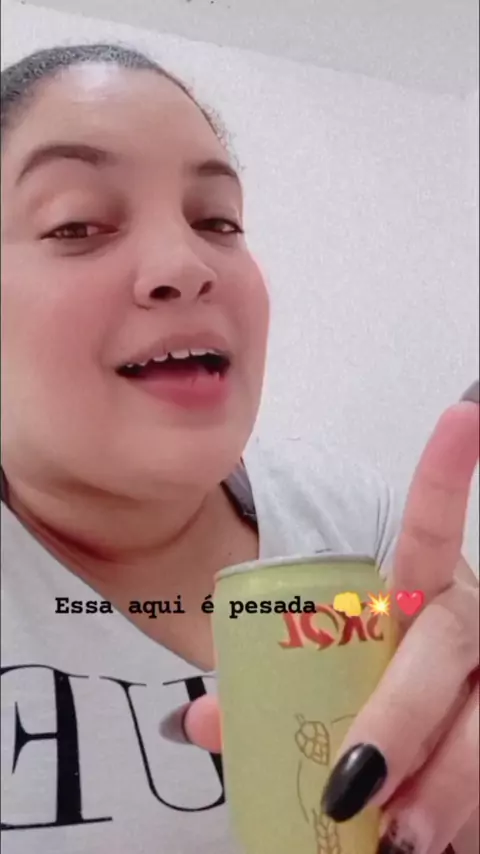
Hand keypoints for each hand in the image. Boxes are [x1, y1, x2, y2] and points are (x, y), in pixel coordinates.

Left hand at [163, 386, 478, 853]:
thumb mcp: (319, 688)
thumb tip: (193, 719)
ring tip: (401, 832)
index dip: (446, 473)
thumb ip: (263, 696)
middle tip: (357, 784)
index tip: (462, 414)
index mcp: (417, 594)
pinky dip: (466, 812)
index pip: (432, 527)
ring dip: (445, 785)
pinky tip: (436, 837)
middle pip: (445, 645)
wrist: (422, 751)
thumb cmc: (369, 699)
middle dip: (402, 716)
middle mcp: (466, 621)